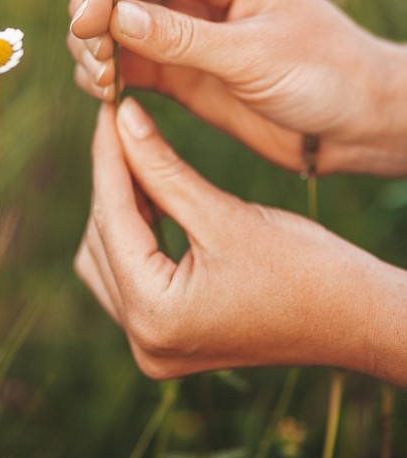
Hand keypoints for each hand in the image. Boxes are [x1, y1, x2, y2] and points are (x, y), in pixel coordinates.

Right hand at [68, 0, 406, 174]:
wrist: (353, 123)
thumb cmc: (324, 75)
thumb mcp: (253, 55)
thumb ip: (182, 38)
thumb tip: (114, 19)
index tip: (82, 24)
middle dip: (95, 17)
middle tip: (92, 59)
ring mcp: (186, 24)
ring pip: (116, 22)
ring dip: (95, 47)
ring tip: (101, 81)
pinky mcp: (179, 63)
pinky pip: (127, 59)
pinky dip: (107, 73)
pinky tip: (106, 93)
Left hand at [75, 99, 406, 384]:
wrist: (355, 318)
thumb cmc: (304, 268)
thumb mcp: (225, 213)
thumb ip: (162, 167)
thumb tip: (122, 118)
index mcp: (156, 317)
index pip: (111, 220)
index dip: (107, 157)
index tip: (107, 110)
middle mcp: (145, 344)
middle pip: (102, 241)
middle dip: (112, 181)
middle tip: (122, 127)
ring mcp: (155, 347)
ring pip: (106, 260)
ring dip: (118, 209)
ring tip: (136, 158)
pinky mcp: (169, 337)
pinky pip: (129, 278)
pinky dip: (134, 235)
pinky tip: (150, 196)